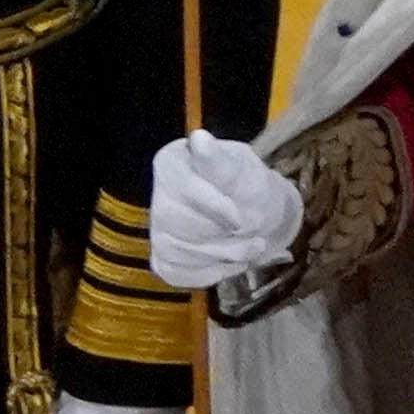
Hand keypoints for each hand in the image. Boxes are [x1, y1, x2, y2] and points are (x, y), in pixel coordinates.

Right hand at [144, 129, 305, 294]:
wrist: (257, 215)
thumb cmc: (249, 186)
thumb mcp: (243, 168)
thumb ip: (220, 162)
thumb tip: (199, 138)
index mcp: (171, 163)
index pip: (182, 189)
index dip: (214, 207)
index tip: (242, 218)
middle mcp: (156, 196)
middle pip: (178, 224)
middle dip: (222, 235)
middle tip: (256, 232)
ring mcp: (156, 231)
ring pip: (179, 252)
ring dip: (223, 256)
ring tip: (251, 248)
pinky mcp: (162, 259)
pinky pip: (177, 274)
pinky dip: (209, 273)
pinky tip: (229, 262)